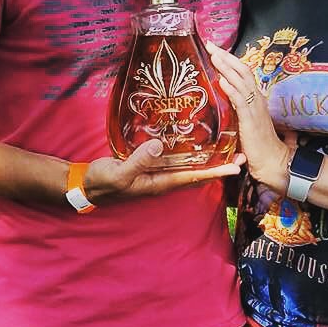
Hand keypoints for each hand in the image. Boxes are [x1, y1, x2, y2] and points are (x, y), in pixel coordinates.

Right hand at [83, 139, 245, 204]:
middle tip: (242, 154)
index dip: (216, 171)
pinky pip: (176, 160)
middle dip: (219, 165)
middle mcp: (163, 179)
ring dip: (208, 159)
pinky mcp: (150, 165)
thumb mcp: (118, 172)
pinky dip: (190, 152)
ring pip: (189, 166)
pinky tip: (194, 142)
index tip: (236, 166)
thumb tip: (159, 145)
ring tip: (226, 146)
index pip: (194, 177)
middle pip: (198, 173)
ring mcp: (157, 173)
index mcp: (160, 183)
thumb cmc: (102, 181)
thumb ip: (138, 160)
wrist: (85, 184)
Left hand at [206, 41, 290, 193]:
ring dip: (227, 67)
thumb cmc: (258, 143)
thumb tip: (222, 93)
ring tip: (214, 55)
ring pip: (241, 81)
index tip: (215, 49)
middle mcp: (256, 98)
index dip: (230, 60)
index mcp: (255, 97)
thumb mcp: (246, 120)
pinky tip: (221, 80)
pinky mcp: (250, 121)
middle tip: (210, 44)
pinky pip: (240, 101)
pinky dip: (231, 89)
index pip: (243, 72)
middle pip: (242, 71)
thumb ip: (237, 107)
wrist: (273, 161)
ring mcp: (254, 108)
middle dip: (226, 56)